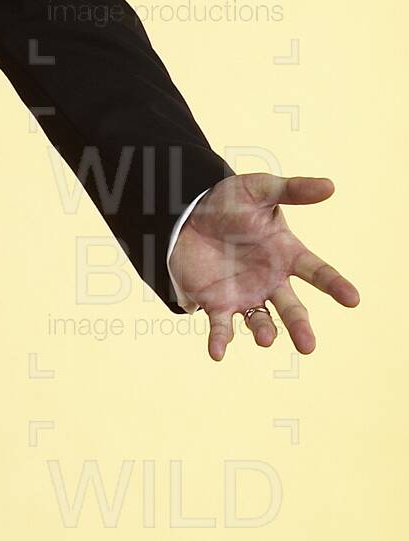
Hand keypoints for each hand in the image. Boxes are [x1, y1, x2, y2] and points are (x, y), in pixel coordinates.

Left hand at [170, 173, 358, 359]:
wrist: (187, 214)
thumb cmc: (230, 202)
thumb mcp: (261, 189)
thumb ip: (293, 190)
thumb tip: (330, 187)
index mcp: (287, 254)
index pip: (318, 272)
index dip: (336, 285)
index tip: (353, 299)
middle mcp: (271, 281)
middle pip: (292, 308)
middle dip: (300, 326)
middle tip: (308, 346)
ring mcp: (245, 295)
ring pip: (261, 321)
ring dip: (264, 332)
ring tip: (266, 339)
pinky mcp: (216, 304)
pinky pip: (221, 327)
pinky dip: (220, 341)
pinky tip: (217, 353)